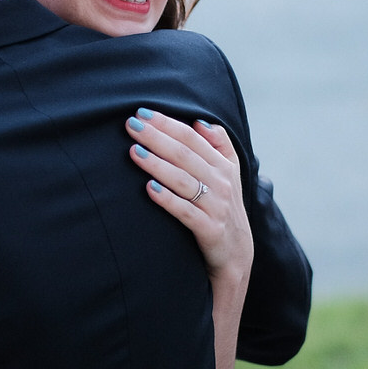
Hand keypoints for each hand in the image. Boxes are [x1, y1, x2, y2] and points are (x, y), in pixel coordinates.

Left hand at [125, 109, 253, 289]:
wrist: (236, 255)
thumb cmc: (225, 209)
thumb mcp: (230, 175)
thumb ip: (220, 145)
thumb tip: (201, 122)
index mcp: (223, 166)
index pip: (193, 138)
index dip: (168, 124)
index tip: (142, 113)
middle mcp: (221, 183)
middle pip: (185, 155)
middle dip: (156, 137)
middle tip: (131, 125)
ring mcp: (216, 207)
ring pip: (183, 180)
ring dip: (157, 164)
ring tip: (134, 151)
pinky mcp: (210, 230)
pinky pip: (186, 212)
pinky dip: (168, 199)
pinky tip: (149, 188)